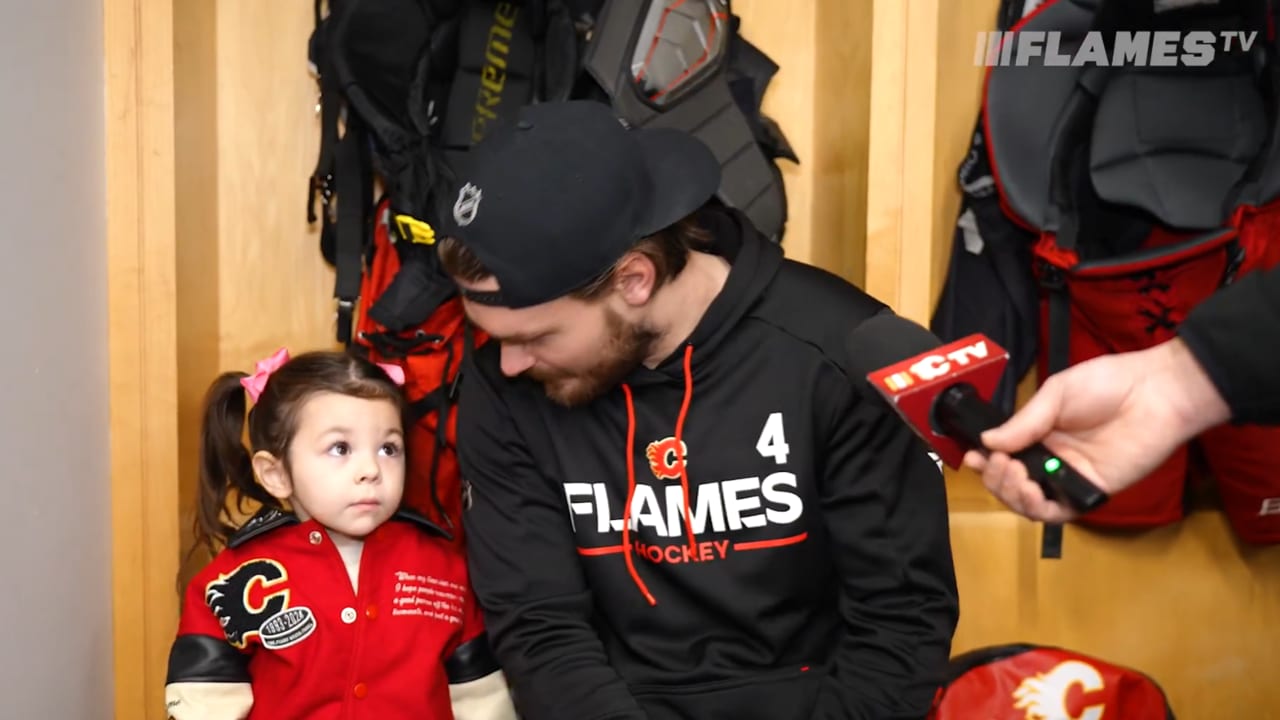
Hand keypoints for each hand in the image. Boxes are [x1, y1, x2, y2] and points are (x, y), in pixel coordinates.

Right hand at [963, 338, 1230, 521]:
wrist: (1154, 393)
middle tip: (1001, 463)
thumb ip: (1023, 422)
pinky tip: (1033, 492)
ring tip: (1016, 475)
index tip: (974, 457)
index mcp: (1039, 435)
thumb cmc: (1106, 384)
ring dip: (1013, 495)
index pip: (1003, 456)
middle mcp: (1050, 460)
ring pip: (1029, 504)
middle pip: (1011, 485)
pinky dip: (1040, 509)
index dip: (985, 462)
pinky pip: (1061, 512)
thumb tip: (987, 441)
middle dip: (996, 479)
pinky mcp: (1092, 492)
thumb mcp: (1056, 394)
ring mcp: (1070, 478)